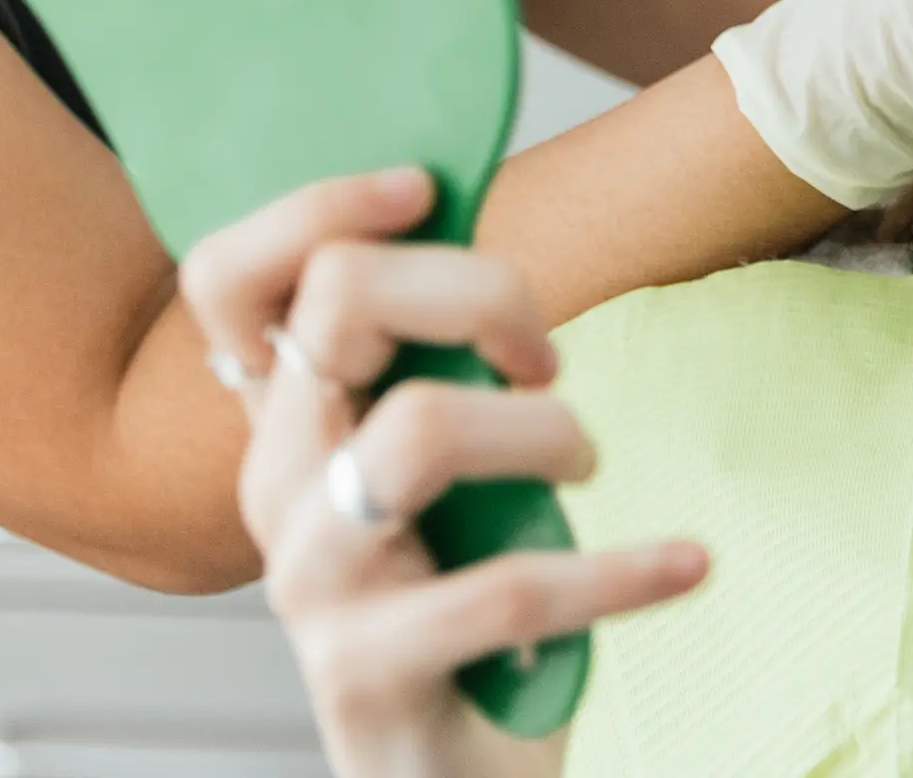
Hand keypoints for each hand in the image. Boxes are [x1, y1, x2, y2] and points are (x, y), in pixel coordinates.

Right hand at [184, 170, 707, 777]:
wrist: (448, 773)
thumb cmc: (457, 607)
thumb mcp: (444, 469)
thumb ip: (440, 362)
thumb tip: (484, 230)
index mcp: (285, 422)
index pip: (228, 278)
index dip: (314, 206)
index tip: (426, 192)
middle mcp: (274, 486)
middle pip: (336, 307)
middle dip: (477, 294)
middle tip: (544, 358)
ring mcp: (309, 581)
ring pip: (417, 430)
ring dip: (541, 431)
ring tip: (585, 465)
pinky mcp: (362, 673)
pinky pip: (503, 589)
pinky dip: (621, 570)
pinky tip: (684, 564)